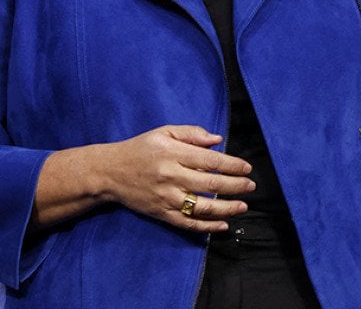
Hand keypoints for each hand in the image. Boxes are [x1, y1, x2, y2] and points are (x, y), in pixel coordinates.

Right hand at [101, 125, 253, 232]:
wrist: (110, 172)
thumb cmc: (140, 149)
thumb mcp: (163, 132)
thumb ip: (191, 133)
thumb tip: (217, 140)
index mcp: (173, 153)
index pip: (210, 161)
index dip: (232, 165)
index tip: (246, 168)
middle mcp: (171, 176)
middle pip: (210, 184)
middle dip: (235, 186)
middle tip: (250, 186)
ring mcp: (166, 197)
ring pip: (202, 207)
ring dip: (226, 208)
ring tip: (243, 206)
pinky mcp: (161, 213)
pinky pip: (188, 223)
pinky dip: (206, 226)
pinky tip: (222, 225)